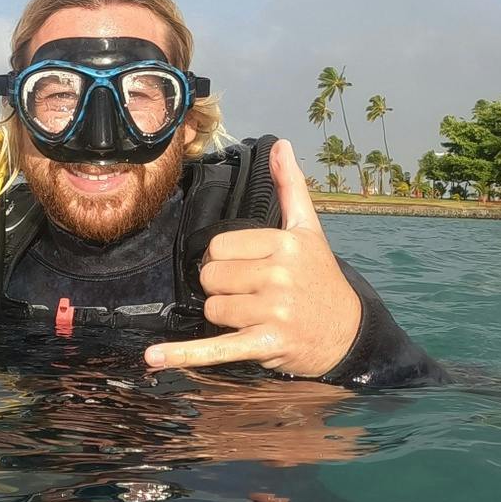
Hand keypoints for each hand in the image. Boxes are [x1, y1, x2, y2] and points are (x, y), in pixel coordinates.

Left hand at [145, 136, 361, 378]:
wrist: (347, 332)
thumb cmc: (320, 278)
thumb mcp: (309, 231)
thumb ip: (291, 187)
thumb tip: (280, 144)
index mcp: (285, 243)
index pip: (218, 247)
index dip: (225, 260)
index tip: (249, 268)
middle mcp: (280, 275)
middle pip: (211, 278)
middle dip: (223, 289)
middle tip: (252, 295)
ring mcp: (274, 311)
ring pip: (213, 310)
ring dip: (225, 318)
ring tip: (254, 317)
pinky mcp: (267, 344)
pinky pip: (216, 348)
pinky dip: (183, 355)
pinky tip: (153, 357)